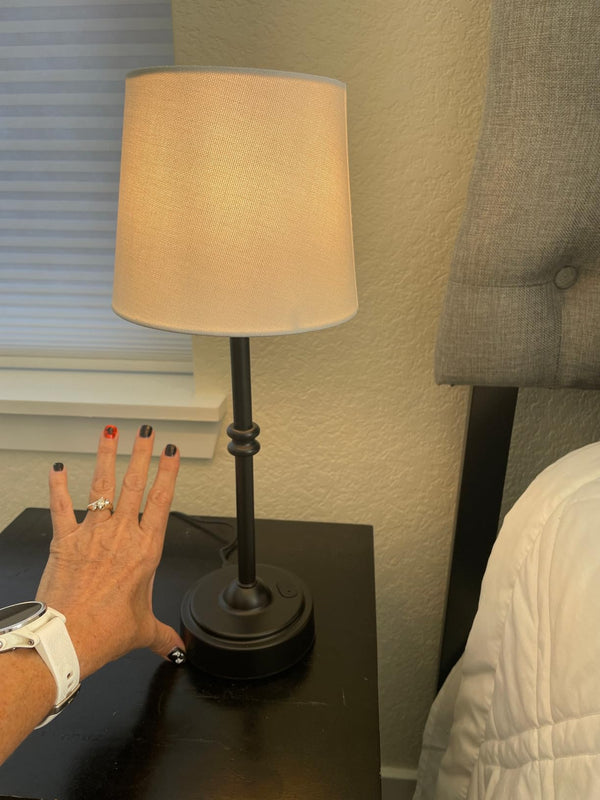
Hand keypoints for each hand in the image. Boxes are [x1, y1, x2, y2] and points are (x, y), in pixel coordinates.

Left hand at [36, 424, 185, 679]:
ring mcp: (92, 534)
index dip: (169, 473)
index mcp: (145, 550)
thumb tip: (176, 646)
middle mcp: (120, 535)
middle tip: (146, 433)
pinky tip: (58, 469)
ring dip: (107, 457)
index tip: (172, 453)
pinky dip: (58, 487)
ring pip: (102, 486)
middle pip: (134, 484)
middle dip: (142, 454)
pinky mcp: (64, 541)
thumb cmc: (104, 633)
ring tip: (110, 435)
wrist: (66, 639)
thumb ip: (162, 634)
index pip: (162, 500)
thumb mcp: (142, 630)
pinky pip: (60, 507)